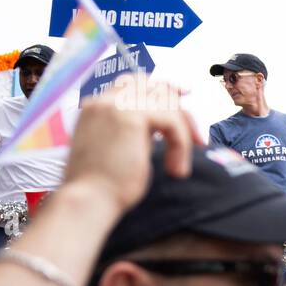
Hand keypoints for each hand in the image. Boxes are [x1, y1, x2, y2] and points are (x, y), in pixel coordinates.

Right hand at [63, 74, 199, 215]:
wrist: (88, 201)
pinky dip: (181, 145)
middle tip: (197, 136)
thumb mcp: (117, 150)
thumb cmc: (102, 187)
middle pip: (152, 87)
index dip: (161, 89)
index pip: (133, 84)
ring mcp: (114, 106)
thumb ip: (133, 132)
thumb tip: (161, 124)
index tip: (183, 97)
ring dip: (182, 135)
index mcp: (95, 108)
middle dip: (179, 107)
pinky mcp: (130, 118)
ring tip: (178, 167)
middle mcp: (103, 101)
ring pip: (166, 105)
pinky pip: (172, 120)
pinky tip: (176, 170)